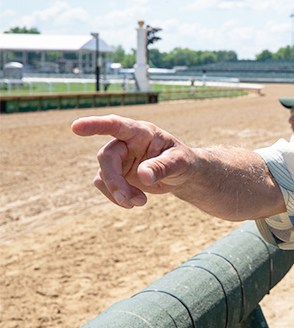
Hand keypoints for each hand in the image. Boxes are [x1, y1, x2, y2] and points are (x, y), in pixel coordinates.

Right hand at [72, 115, 196, 208]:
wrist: (182, 173)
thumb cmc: (183, 161)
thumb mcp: (180, 163)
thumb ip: (162, 167)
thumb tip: (143, 176)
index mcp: (141, 132)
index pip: (116, 125)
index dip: (96, 125)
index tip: (76, 127)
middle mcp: (126, 142)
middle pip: (106, 157)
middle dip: (114, 180)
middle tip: (126, 200)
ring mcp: (120, 158)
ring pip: (103, 174)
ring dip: (117, 192)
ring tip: (141, 202)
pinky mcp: (117, 174)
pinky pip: (106, 186)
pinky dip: (117, 197)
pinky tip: (135, 203)